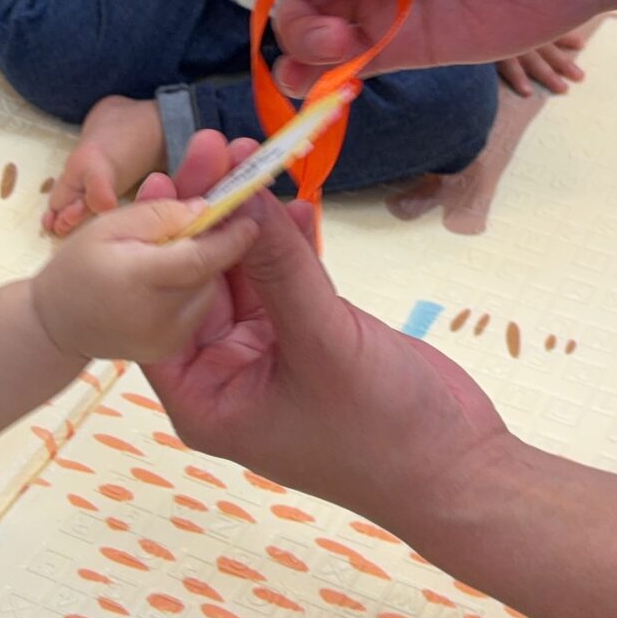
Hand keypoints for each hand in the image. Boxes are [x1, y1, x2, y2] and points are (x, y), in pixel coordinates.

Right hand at [31, 197, 254, 364]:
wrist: (58, 326)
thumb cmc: (79, 265)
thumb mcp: (110, 224)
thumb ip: (159, 214)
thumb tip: (206, 208)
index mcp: (137, 280)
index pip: (199, 258)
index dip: (229, 236)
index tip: (250, 214)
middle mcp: (157, 317)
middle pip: (206, 273)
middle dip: (213, 244)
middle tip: (216, 214)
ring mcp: (165, 340)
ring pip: (205, 291)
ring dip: (202, 267)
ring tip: (176, 251)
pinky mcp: (169, 351)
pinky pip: (196, 311)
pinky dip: (192, 289)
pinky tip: (172, 279)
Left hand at [137, 147, 511, 529]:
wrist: (457, 470)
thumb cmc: (381, 433)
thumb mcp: (322, 343)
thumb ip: (281, 270)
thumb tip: (243, 196)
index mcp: (205, 397)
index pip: (159, 311)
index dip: (160, 244)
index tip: (163, 181)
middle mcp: (227, 374)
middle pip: (199, 280)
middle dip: (209, 216)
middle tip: (212, 148)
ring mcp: (270, 354)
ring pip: (247, 272)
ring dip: (251, 219)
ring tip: (250, 153)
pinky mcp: (312, 336)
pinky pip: (288, 279)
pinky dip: (291, 240)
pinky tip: (292, 196)